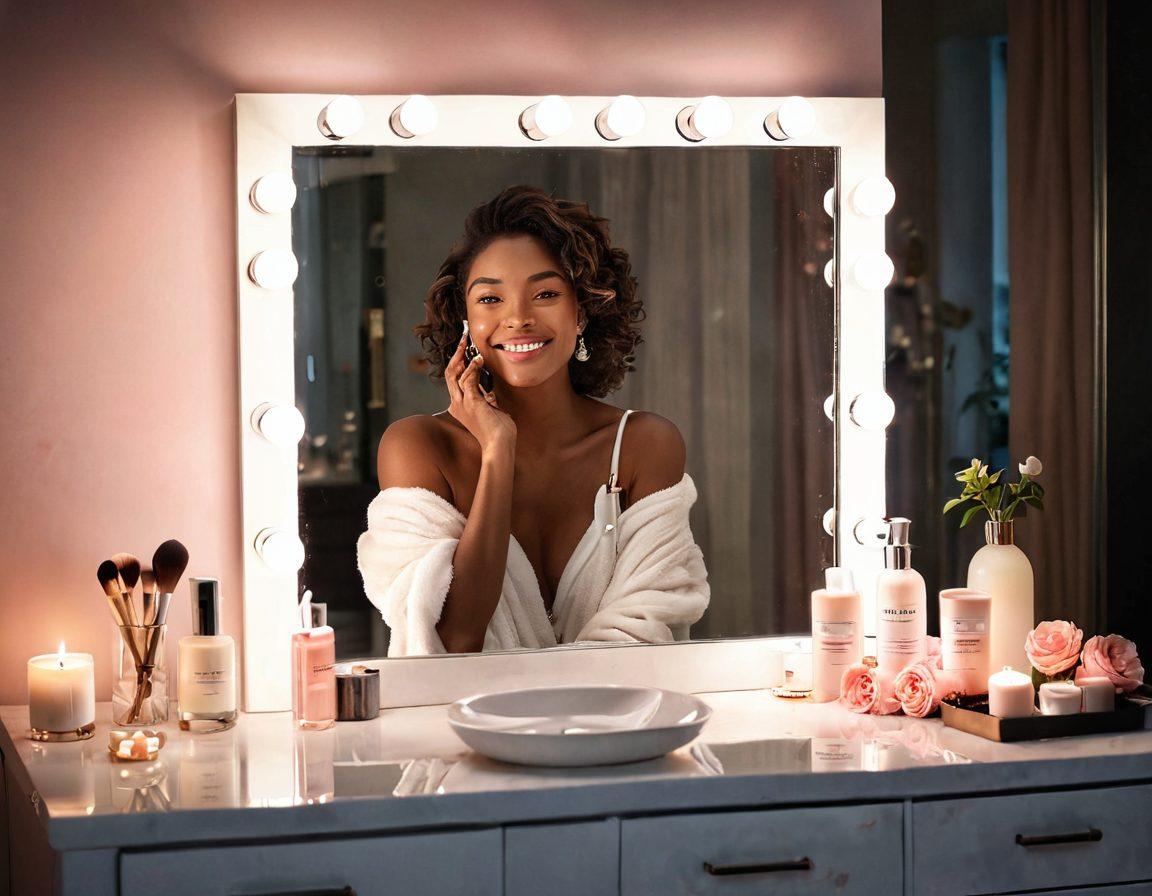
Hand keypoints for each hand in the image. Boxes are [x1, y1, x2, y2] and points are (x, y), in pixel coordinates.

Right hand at [445, 334, 515, 454]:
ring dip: (462, 356)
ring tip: (469, 343)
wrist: (500, 445)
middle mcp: (457, 403)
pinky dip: (473, 368)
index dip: (459, 363)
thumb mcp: (493, 411)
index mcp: (460, 406)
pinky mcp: (471, 402)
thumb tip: (490, 391)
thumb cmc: (499, 431)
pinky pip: (468, 380)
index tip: (466, 349)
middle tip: (463, 338)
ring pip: (454, 374)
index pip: (455, 379)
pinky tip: (479, 359)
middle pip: (450, 373)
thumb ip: (488, 400)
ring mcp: (462, 403)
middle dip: (456, 354)